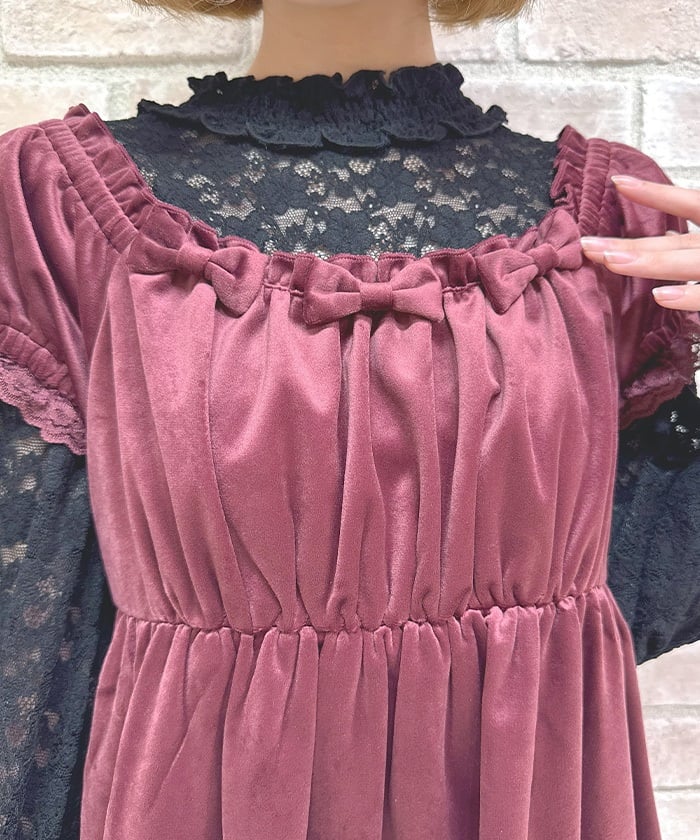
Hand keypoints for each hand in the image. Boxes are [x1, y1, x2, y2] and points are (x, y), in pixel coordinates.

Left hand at [579, 176, 699, 311]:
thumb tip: (670, 236)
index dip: (655, 193)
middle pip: (674, 243)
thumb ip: (692, 240)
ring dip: (649, 262)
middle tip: (586, 245)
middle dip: (631, 245)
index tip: (617, 183)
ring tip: (610, 261)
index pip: (689, 202)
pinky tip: (660, 296)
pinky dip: (688, 297)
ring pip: (687, 262)